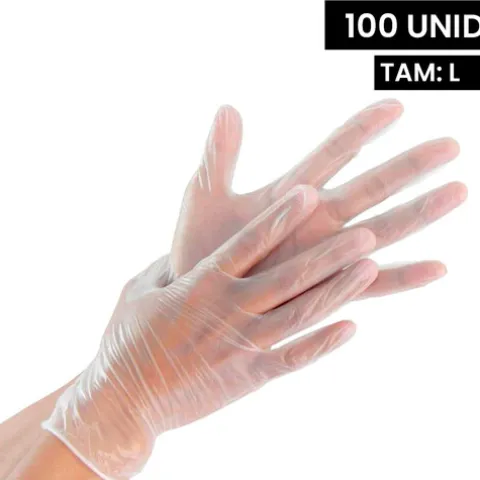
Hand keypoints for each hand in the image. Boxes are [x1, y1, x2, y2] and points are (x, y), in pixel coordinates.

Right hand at [44, 186, 378, 478]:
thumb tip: (185, 246)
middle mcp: (228, 309)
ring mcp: (242, 344)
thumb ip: (169, 264)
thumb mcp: (140, 289)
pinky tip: (353, 327)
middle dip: (328, 253)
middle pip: (288, 275)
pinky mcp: (248, 375)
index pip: (248, 242)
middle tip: (364, 232)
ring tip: (370, 268)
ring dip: (337, 291)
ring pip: (299, 313)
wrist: (122, 400)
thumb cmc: (127, 338)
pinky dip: (324, 343)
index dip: (280, 217)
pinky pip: (294, 358)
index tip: (308, 192)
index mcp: (201, 283)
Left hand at [172, 100, 466, 295]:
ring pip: (381, 229)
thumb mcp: (205, 198)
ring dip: (419, 213)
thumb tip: (227, 107)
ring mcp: (324, 255)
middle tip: (451, 145)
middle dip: (409, 166)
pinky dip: (403, 277)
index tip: (396, 107)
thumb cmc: (200, 246)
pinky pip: (371, 285)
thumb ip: (219, 156)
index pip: (331, 153)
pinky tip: (439, 268)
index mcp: (289, 194)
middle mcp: (315, 221)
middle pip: (369, 186)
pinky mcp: (325, 290)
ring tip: (458, 192)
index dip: (361, 130)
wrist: (198, 296)